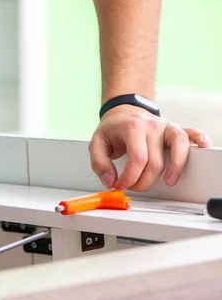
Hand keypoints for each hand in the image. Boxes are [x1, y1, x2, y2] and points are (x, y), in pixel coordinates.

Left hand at [89, 105, 211, 191]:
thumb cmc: (112, 130)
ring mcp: (166, 126)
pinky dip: (200, 140)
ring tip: (168, 181)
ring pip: (179, 147)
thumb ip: (99, 164)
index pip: (137, 159)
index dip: (130, 177)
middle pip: (156, 161)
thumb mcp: (97, 144)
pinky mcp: (175, 129)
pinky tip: (203, 148)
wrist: (123, 112)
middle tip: (134, 186)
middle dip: (144, 181)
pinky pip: (192, 133)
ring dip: (175, 167)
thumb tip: (110, 180)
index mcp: (132, 128)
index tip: (122, 185)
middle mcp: (152, 126)